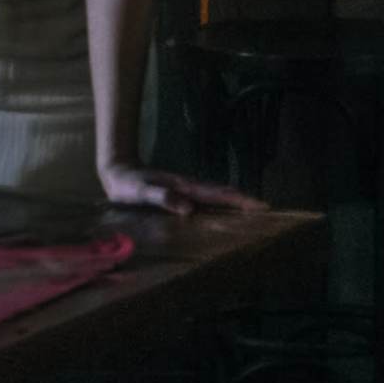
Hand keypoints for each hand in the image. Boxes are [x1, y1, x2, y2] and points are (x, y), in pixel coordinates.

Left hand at [96, 162, 264, 215]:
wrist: (117, 171)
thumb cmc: (126, 185)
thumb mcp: (141, 193)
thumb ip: (162, 198)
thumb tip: (189, 209)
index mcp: (184, 187)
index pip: (217, 194)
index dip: (239, 200)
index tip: (260, 205)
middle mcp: (188, 187)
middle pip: (222, 193)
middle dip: (244, 200)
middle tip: (266, 209)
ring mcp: (185, 189)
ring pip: (216, 195)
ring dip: (235, 202)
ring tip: (254, 211)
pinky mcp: (180, 194)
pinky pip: (205, 199)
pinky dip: (220, 204)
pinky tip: (224, 211)